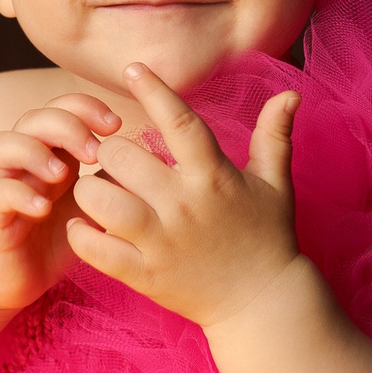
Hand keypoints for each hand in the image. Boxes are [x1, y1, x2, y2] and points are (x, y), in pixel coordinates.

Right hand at [0, 92, 121, 311]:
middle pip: (31, 119)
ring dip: (32, 152)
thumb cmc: (58, 239)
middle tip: (93, 150)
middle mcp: (22, 163)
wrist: (18, 280)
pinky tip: (43, 207)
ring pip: (0, 146)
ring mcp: (3, 186)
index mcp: (50, 152)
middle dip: (64, 125)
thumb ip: (116, 181)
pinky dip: (19, 194)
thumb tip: (156, 159)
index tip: (116, 125)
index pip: (60, 108)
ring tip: (62, 173)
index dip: (84, 106)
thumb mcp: (96, 207)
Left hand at [64, 63, 299, 327]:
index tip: (133, 68)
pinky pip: (95, 249)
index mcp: (213, 177)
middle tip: (113, 160)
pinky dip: (81, 234)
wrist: (262, 304)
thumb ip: (274, 136)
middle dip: (109, 150)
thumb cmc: (266, 237)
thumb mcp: (275, 184)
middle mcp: (184, 206)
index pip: (180, 122)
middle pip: (123, 157)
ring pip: (100, 199)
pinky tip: (86, 225)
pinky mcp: (145, 275)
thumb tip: (289, 94)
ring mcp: (161, 242)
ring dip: (89, 189)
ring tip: (99, 190)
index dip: (155, 91)